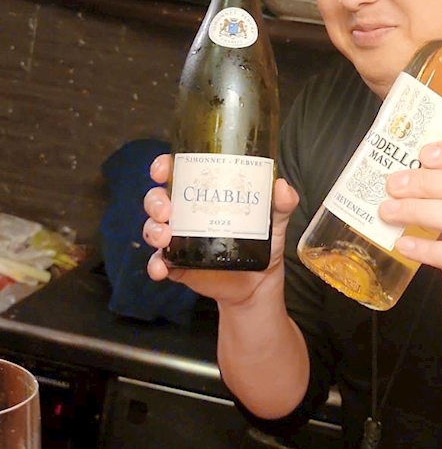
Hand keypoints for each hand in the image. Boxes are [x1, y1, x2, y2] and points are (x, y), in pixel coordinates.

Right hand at [143, 154, 299, 306]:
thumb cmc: (263, 241)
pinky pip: (158, 263)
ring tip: (165, 236)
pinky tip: (160, 268)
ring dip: (153, 229)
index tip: (163, 168)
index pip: (178, 173)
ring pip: (153, 227)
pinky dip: (155, 265)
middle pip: (158, 199)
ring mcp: (179, 239)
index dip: (164, 166)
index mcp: (204, 193)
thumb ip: (281, 203)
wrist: (260, 281)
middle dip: (155, 200)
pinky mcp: (177, 264)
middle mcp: (186, 213)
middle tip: (167, 209)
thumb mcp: (274, 219)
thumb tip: (281, 186)